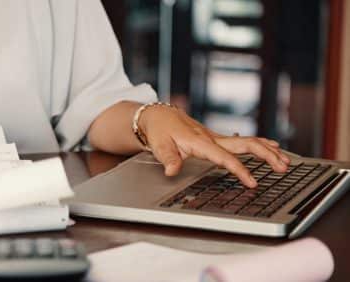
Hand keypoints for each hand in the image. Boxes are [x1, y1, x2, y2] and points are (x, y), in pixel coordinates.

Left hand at [139, 105, 290, 187]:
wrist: (158, 115)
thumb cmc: (159, 131)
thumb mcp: (159, 145)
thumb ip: (168, 159)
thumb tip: (171, 171)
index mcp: (201, 142)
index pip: (225, 158)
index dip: (239, 170)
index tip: (252, 182)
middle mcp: (212, 138)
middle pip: (245, 144)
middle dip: (266, 155)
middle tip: (282, 168)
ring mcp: (216, 137)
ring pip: (247, 141)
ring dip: (267, 150)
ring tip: (285, 161)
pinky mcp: (217, 138)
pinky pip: (242, 141)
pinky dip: (259, 144)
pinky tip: (272, 147)